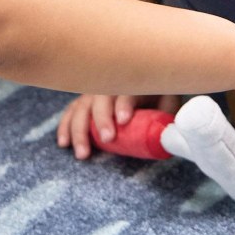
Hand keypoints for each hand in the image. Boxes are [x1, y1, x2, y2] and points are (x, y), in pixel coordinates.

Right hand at [57, 93, 180, 159]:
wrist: (150, 80)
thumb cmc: (160, 95)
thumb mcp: (169, 102)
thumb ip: (168, 115)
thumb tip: (170, 136)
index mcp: (136, 81)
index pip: (128, 89)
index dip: (124, 104)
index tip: (124, 121)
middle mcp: (111, 83)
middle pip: (101, 98)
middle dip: (101, 119)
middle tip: (107, 139)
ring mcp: (96, 92)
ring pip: (82, 107)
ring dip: (80, 130)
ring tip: (83, 153)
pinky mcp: (85, 101)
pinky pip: (71, 112)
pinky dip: (65, 127)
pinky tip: (64, 143)